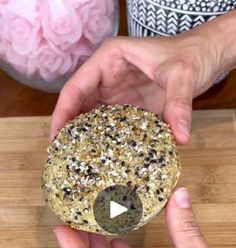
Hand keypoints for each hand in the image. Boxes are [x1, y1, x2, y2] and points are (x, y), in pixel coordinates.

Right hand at [51, 10, 235, 143]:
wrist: (204, 56)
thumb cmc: (190, 55)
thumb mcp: (182, 76)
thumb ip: (179, 105)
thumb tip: (180, 138)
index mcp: (109, 60)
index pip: (75, 86)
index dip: (62, 112)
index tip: (55, 136)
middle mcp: (108, 77)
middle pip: (78, 105)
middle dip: (68, 129)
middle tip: (62, 156)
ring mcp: (117, 94)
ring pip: (91, 117)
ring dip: (84, 137)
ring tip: (77, 162)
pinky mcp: (128, 108)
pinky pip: (111, 125)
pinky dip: (105, 140)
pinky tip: (103, 158)